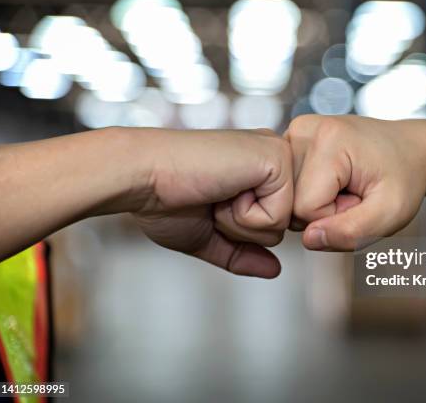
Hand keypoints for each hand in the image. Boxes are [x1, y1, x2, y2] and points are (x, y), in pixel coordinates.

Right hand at [132, 128, 292, 277]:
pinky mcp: (277, 158)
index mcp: (261, 169)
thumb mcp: (208, 235)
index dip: (241, 229)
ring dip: (240, 222)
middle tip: (212, 199)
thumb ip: (243, 252)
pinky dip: (243, 216)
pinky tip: (222, 189)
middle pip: (283, 227)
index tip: (210, 203)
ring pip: (282, 224)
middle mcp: (274, 156)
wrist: (142, 177)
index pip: (275, 224)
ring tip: (215, 192)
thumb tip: (276, 270)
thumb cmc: (165, 200)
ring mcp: (279, 154)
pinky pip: (277, 217)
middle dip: (242, 229)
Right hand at [285, 115, 425, 250]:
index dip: (334, 217)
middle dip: (323, 211)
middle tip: (354, 194)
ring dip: (317, 202)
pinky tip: (333, 181)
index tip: (359, 200)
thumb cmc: (403, 177)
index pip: (305, 209)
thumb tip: (310, 238)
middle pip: (291, 202)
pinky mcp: (291, 140)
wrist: (409, 150)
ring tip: (346, 187)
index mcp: (328, 140)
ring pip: (287, 196)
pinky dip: (310, 191)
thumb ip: (352, 232)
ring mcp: (295, 132)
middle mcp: (305, 129)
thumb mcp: (391, 213)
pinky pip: (288, 186)